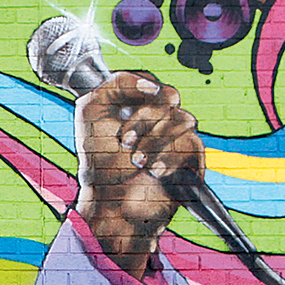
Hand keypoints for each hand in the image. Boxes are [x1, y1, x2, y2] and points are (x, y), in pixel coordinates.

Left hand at [75, 72, 202, 277]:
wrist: (110, 202)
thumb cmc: (99, 161)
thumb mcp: (92, 110)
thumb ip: (116, 82)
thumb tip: (154, 86)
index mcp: (138, 104)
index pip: (151, 82)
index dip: (136, 95)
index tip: (117, 118)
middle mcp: (160, 118)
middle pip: (170, 96)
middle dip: (143, 120)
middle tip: (125, 142)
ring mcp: (178, 137)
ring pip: (184, 119)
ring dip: (154, 142)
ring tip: (137, 162)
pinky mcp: (192, 159)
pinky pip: (192, 144)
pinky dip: (168, 159)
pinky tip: (154, 171)